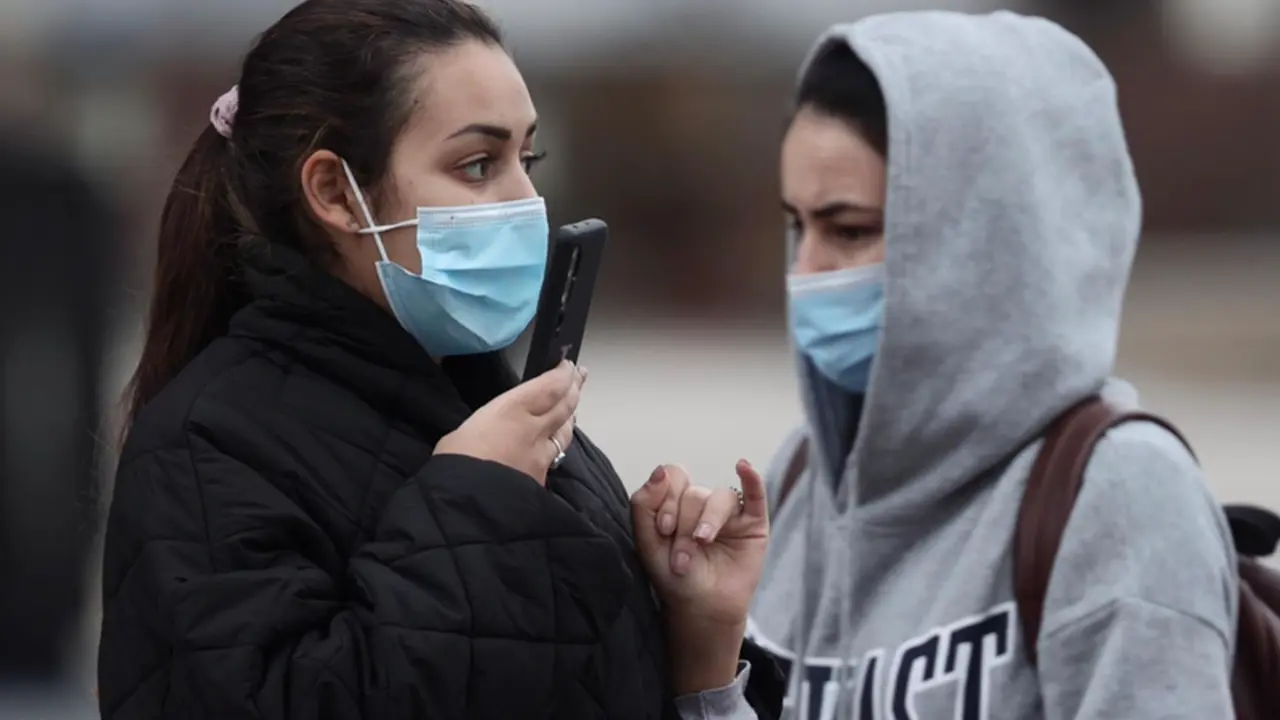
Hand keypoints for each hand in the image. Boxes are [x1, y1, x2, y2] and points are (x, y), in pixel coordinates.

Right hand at [435, 360, 584, 484]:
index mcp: (513, 410)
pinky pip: (555, 456)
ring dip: (570, 416)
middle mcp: (535, 429)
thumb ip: (488, 424)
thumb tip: (494, 430)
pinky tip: (554, 446)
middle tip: (580, 376)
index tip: (568, 366)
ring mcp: (542, 457)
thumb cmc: (456, 463)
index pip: (550, 386)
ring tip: (572, 408)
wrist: (469, 508)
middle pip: (564, 405)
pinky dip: (557, 446)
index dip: (563, 374)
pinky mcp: (542, 480)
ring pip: (565, 431)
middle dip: (574, 388)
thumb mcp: (464, 431)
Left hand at [631, 461, 768, 693]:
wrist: (701, 609)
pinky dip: (752, 479)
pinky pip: (755, 494)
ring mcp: (729, 513)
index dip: (667, 499)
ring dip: (708, 520)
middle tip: (682, 557)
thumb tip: (659, 471)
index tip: (663, 529)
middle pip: (694, 493)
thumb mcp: (648, 543)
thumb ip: (644, 505)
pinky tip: (744, 468)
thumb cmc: (674, 578)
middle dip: (684, 526)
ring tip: (703, 543)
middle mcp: (703, 504)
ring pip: (720, 497)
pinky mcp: (753, 524)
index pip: (673, 479)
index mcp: (677, 503)